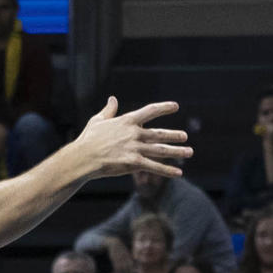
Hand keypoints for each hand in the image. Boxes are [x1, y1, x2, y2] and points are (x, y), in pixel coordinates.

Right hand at [75, 96, 191, 181]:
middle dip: (174, 135)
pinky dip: (168, 170)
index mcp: (127, 121)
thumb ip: (109, 110)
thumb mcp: (98, 120)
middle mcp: (134, 133)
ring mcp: (135, 148)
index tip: (175, 106)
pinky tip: (179, 173)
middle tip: (184, 136)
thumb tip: (113, 99)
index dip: (164, 108)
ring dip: (177, 151)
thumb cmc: (88, 139)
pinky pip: (155, 167)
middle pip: (159, 134)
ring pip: (161, 150)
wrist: (83, 157)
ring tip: (189, 151)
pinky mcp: (134, 163)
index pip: (150, 111)